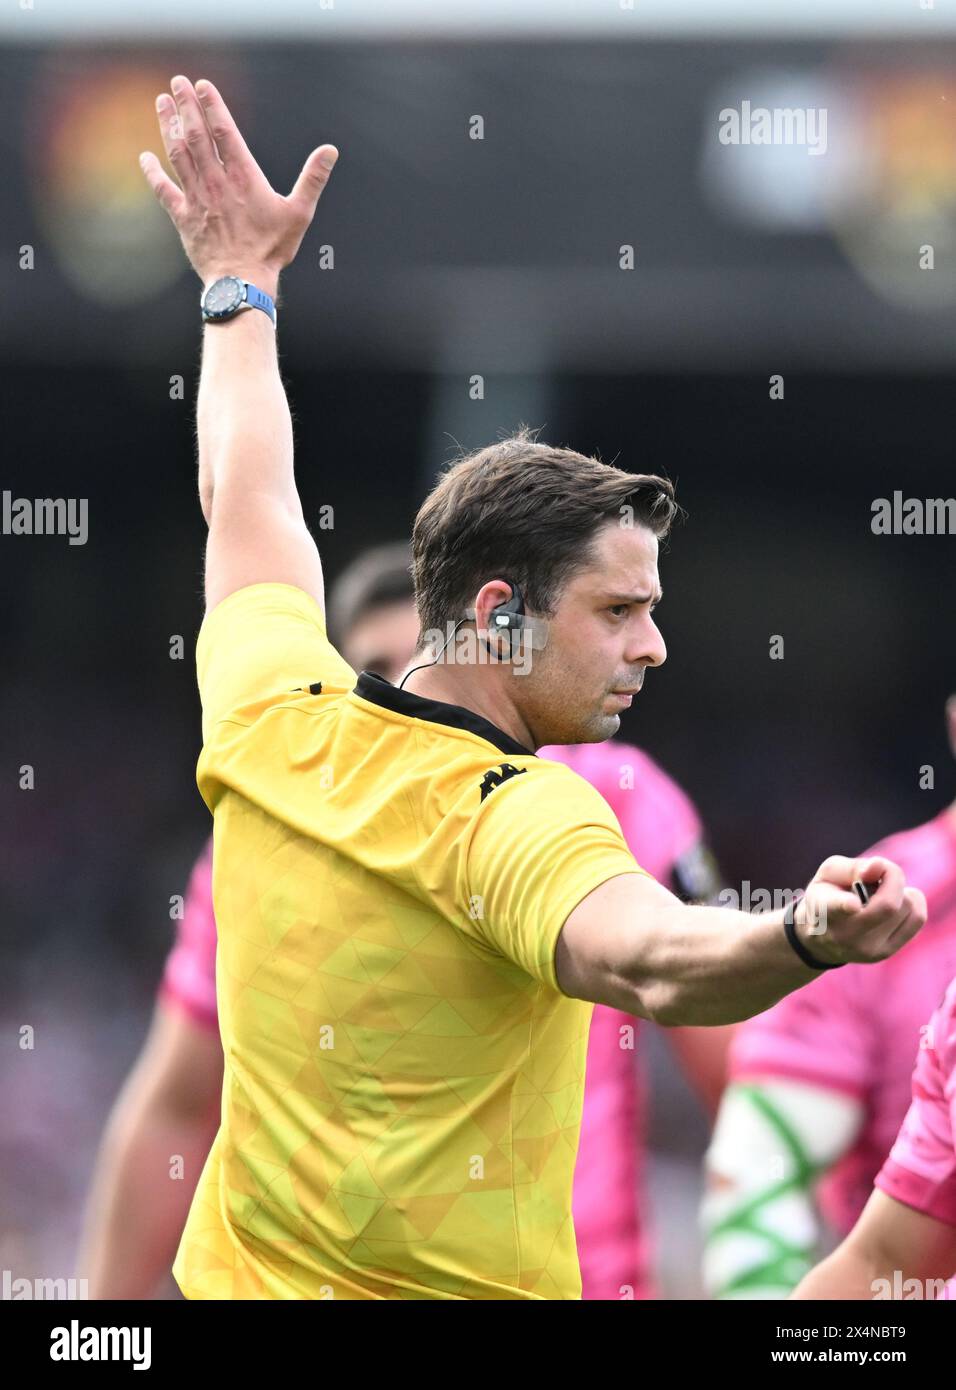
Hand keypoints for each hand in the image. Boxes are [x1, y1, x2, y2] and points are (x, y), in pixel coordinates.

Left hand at [138, 75, 338, 286]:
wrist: (241, 282)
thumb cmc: (272, 250)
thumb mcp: (300, 213)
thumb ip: (313, 179)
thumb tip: (330, 151)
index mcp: (244, 178)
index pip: (224, 132)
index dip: (212, 106)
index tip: (202, 85)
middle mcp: (216, 183)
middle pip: (197, 136)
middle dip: (186, 106)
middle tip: (177, 82)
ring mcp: (196, 199)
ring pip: (178, 154)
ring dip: (168, 126)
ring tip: (161, 103)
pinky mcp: (183, 218)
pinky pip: (163, 189)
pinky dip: (152, 172)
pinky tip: (145, 156)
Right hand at [795, 854, 925, 965]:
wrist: (821, 940)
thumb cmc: (827, 897)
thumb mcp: (828, 874)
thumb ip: (853, 867)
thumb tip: (880, 868)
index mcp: (824, 910)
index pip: (836, 908)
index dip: (846, 904)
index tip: (852, 904)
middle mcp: (846, 935)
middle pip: (888, 905)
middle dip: (892, 879)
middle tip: (880, 875)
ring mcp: (868, 949)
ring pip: (907, 907)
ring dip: (899, 892)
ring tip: (879, 896)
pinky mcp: (886, 953)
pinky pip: (918, 918)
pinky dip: (912, 902)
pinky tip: (894, 904)